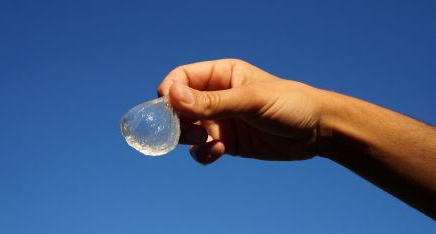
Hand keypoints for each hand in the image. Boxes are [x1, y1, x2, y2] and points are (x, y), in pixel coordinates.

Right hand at [158, 59, 324, 164]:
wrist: (317, 131)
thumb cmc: (289, 104)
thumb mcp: (251, 101)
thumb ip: (213, 101)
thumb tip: (172, 96)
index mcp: (221, 74)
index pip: (182, 78)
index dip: (170, 92)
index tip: (167, 109)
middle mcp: (217, 96)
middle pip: (179, 106)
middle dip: (177, 120)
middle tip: (189, 131)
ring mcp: (220, 121)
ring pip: (186, 130)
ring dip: (188, 138)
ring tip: (206, 140)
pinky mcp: (226, 142)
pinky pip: (201, 149)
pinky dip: (203, 153)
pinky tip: (219, 151)